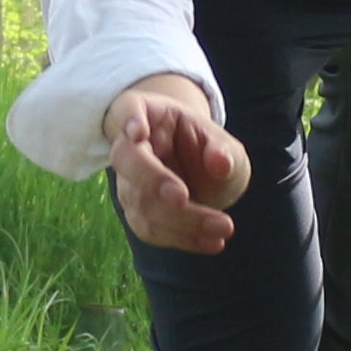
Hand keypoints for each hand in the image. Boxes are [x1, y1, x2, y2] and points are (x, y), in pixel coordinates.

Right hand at [103, 72, 250, 254]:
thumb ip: (221, 149)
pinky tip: (212, 242)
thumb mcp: (220, 140)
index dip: (130, 120)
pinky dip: (182, 238)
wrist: (199, 169)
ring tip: (222, 227)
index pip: (128, 108)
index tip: (138, 132)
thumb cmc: (205, 145)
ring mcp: (129, 182)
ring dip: (180, 220)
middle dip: (153, 182)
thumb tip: (220, 164)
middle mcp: (130, 147)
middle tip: (183, 198)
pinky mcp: (137, 212)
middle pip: (128, 161)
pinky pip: (151, 229)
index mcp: (148, 114)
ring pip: (140, 203)